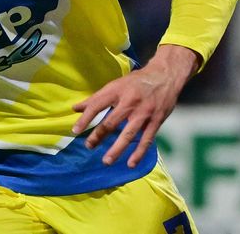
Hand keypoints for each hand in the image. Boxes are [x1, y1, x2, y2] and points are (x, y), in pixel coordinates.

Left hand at [71, 45, 199, 167]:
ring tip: (106, 161)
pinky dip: (139, 153)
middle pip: (111, 122)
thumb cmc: (136, 82)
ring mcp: (144, 112)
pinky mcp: (156, 121)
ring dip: (117, 149)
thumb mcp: (115, 85)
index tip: (75, 130)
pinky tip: (131, 163)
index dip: (85, 118)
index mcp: (117, 91)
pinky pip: (146, 139)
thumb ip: (96, 98)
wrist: (165, 76)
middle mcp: (130, 102)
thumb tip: (75, 108)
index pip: (97, 105)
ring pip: (128, 133)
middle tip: (89, 146)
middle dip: (98, 136)